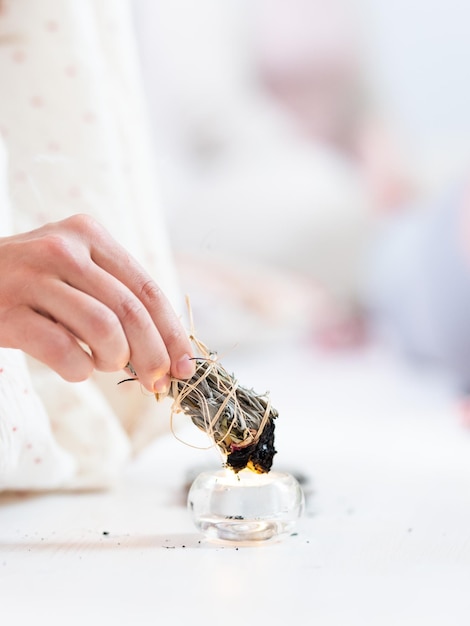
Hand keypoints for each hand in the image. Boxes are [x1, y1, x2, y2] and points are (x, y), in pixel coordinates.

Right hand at [0, 214, 194, 391]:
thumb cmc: (32, 283)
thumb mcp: (75, 271)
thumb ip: (118, 299)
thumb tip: (168, 354)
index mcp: (89, 235)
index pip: (147, 288)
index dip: (172, 332)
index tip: (186, 366)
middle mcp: (63, 248)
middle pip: (131, 310)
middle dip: (154, 355)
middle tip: (157, 383)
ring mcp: (32, 277)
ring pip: (103, 328)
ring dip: (114, 359)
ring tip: (103, 364)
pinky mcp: (7, 311)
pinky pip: (62, 350)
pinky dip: (78, 370)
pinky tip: (74, 368)